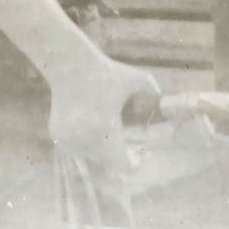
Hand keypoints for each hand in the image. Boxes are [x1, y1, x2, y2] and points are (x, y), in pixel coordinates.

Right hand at [48, 56, 160, 175]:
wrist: (70, 65)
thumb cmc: (106, 72)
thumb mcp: (138, 81)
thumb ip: (156, 95)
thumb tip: (171, 108)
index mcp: (104, 128)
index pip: (120, 163)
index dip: (133, 164)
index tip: (140, 157)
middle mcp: (83, 138)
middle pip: (106, 162)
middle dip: (118, 157)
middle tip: (131, 148)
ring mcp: (68, 138)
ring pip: (90, 156)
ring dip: (102, 151)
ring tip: (110, 135)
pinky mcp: (57, 133)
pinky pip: (77, 147)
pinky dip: (87, 142)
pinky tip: (92, 128)